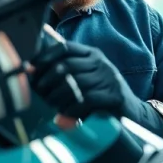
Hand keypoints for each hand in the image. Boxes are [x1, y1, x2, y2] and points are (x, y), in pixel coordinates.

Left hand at [29, 41, 153, 125]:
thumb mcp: (86, 78)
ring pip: (75, 84)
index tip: (30, 68)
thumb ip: (65, 73)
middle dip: (47, 81)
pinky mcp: (114, 96)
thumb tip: (30, 69)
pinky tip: (65, 114)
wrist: (132, 112)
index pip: (65, 47)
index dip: (45, 56)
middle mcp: (101, 63)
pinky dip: (72, 108)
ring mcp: (109, 79)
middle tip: (40, 94)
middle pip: (67, 66)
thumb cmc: (102, 95)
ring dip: (58, 98)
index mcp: (93, 55)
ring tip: (52, 106)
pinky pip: (86, 99)